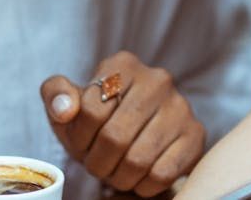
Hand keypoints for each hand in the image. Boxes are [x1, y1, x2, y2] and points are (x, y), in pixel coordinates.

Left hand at [41, 51, 204, 196]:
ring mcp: (180, 107)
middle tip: (96, 165)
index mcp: (122, 65)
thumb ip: (55, 95)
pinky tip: (137, 177)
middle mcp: (157, 79)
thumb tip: (65, 109)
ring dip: (118, 177)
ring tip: (114, 172)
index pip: (90, 111)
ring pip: (138, 159)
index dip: (79, 138)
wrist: (136, 134)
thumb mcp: (68, 102)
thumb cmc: (97, 118)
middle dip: (97, 161)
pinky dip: (142, 185)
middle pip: (114, 137)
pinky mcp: (195, 135)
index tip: (81, 144)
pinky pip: (162, 174)